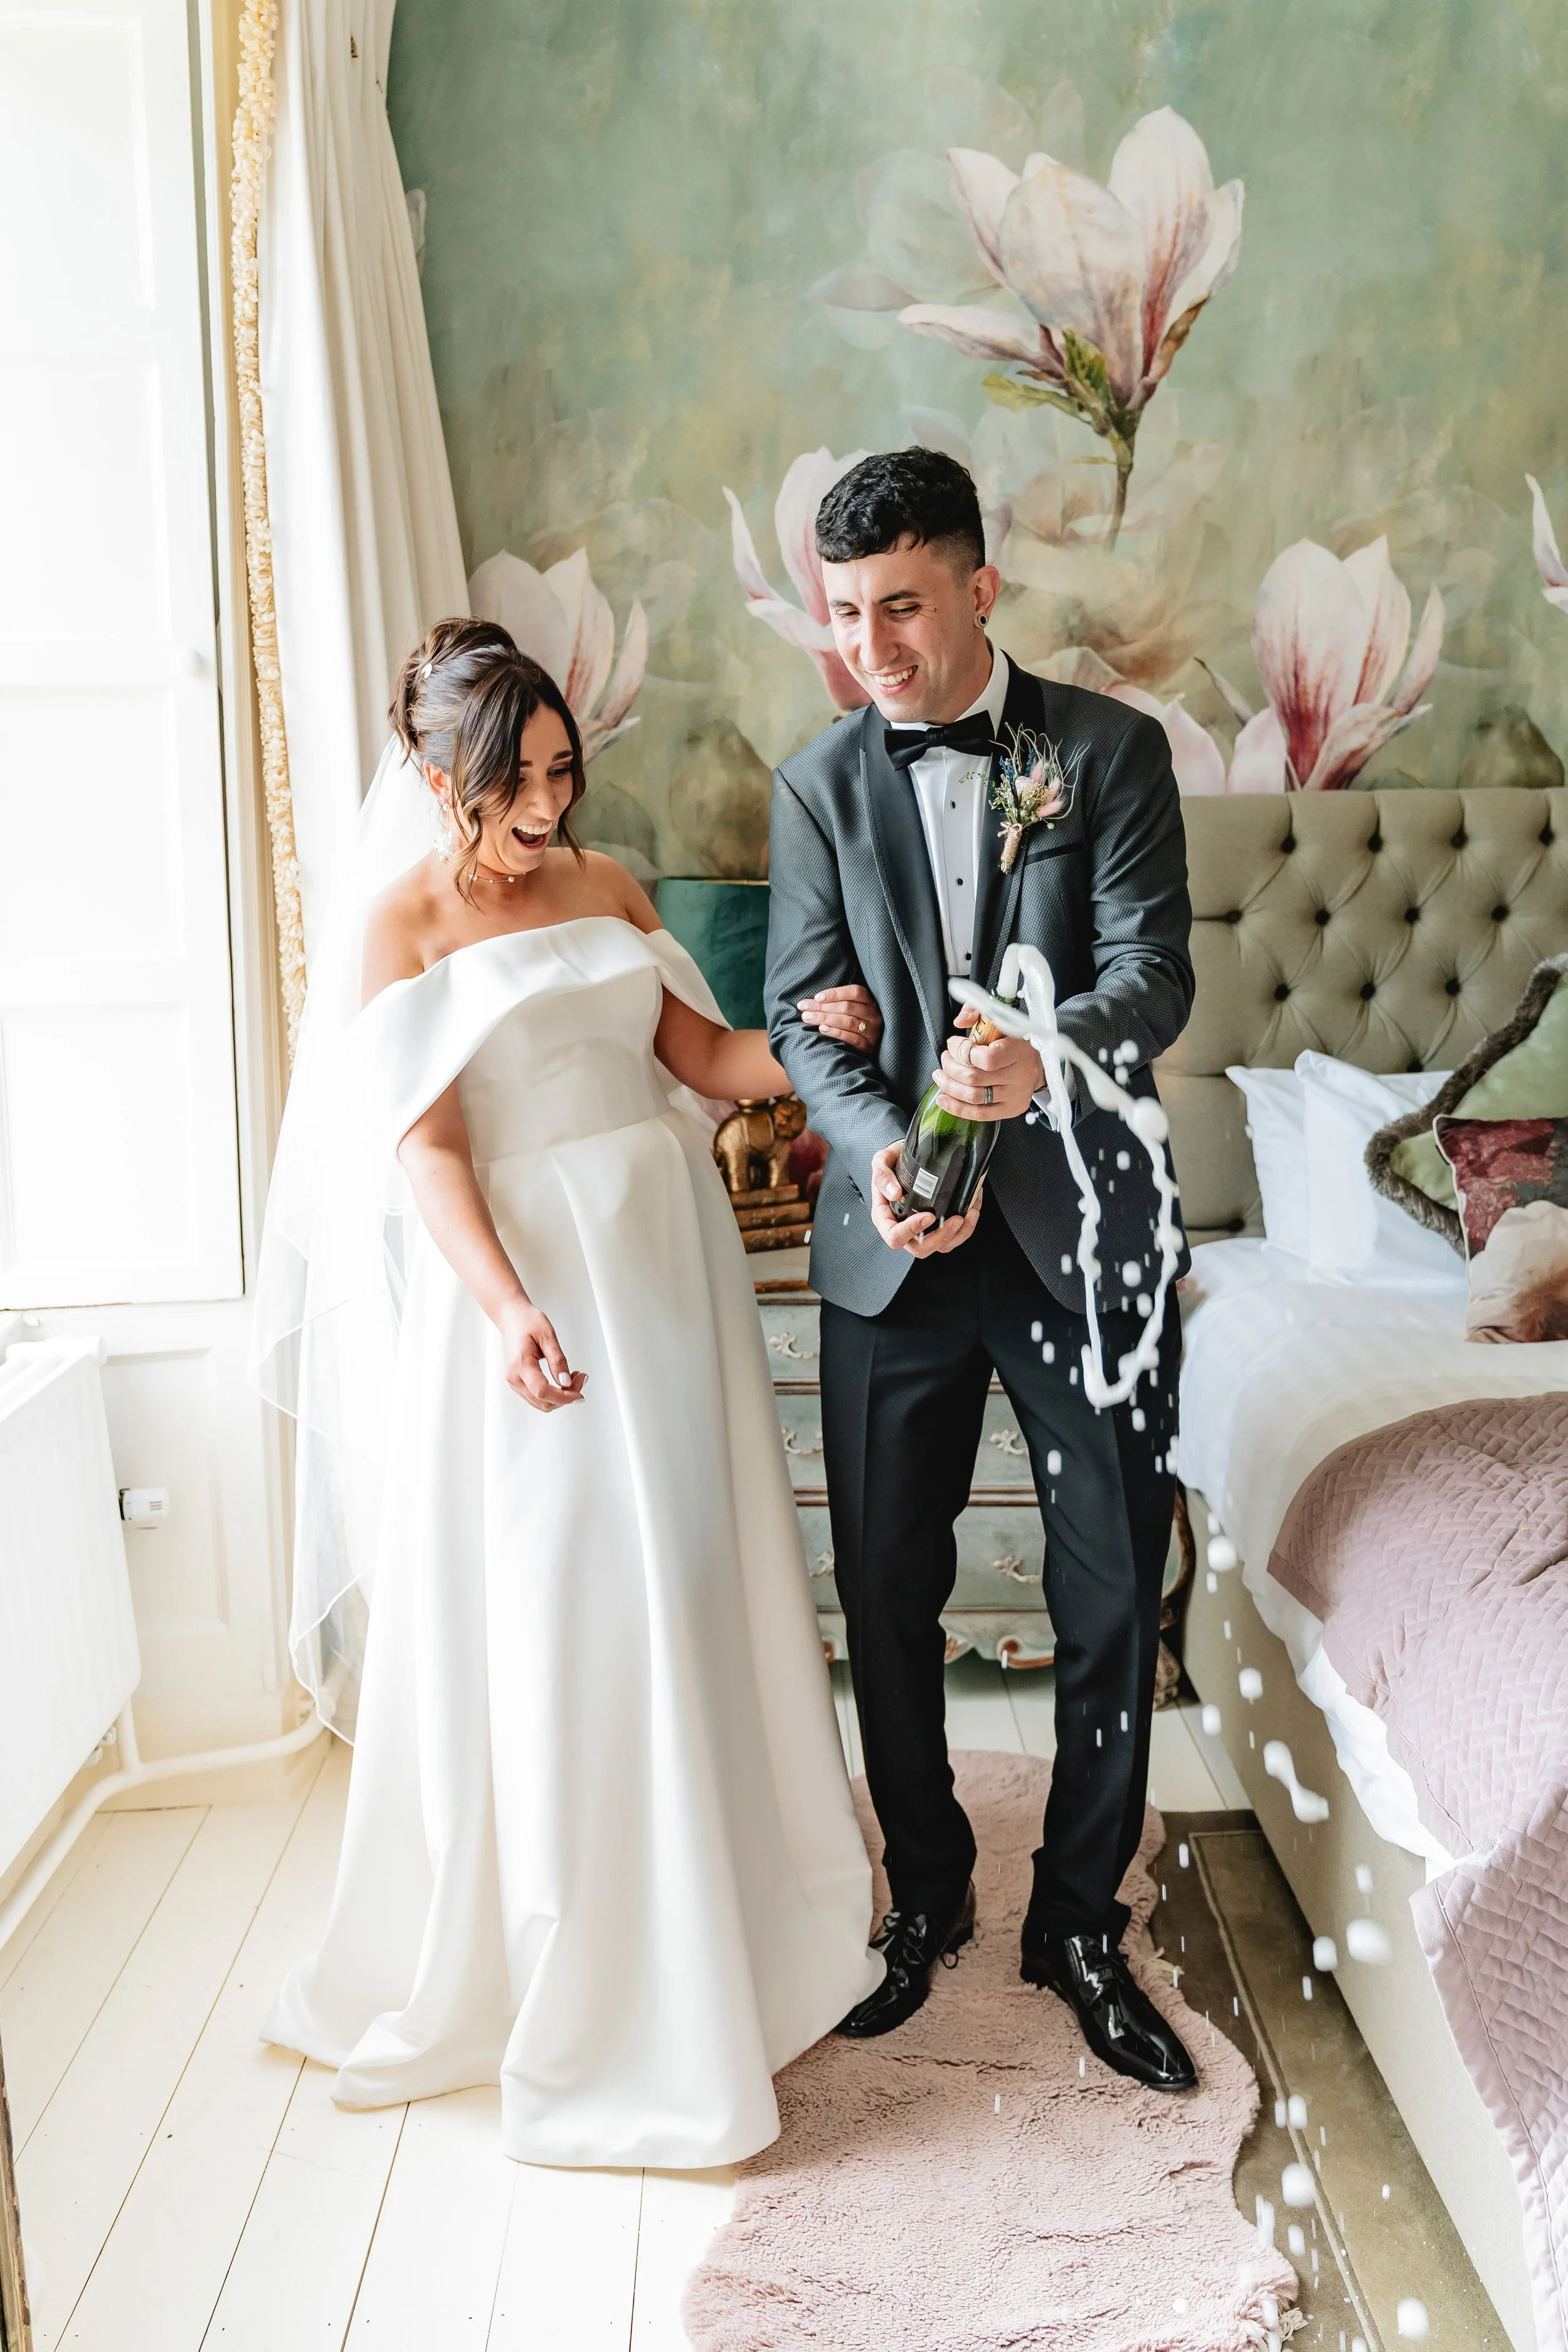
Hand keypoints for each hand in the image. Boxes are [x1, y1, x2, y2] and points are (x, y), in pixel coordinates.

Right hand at [497, 1297, 586, 1411]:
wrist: (511, 1318)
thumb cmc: (527, 1322)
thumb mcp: (548, 1335)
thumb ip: (557, 1360)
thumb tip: (566, 1382)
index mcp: (520, 1364)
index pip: (542, 1391)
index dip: (564, 1397)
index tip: (579, 1394)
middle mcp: (514, 1377)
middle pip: (543, 1402)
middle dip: (566, 1397)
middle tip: (581, 1379)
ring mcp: (514, 1382)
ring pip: (541, 1403)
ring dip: (560, 1397)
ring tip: (574, 1379)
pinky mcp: (518, 1382)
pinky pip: (537, 1397)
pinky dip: (552, 1394)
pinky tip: (562, 1381)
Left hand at [798, 983, 882, 1054]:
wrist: (868, 1049)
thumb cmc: (853, 1023)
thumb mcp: (851, 1010)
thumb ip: (835, 1003)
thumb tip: (808, 1002)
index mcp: (870, 1001)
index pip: (855, 992)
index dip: (835, 993)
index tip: (817, 997)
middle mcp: (874, 1015)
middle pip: (847, 1007)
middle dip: (823, 1007)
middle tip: (805, 1008)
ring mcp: (872, 1031)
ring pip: (848, 1022)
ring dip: (825, 1018)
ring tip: (808, 1018)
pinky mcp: (868, 1046)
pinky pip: (851, 1038)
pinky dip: (835, 1032)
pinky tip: (822, 1029)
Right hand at [868, 1141, 984, 1256]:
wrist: (907, 1157)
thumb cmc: (892, 1163)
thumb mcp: (881, 1162)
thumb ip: (882, 1176)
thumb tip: (894, 1193)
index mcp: (886, 1219)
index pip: (895, 1236)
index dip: (912, 1231)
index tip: (928, 1216)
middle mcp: (904, 1229)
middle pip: (920, 1248)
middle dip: (941, 1237)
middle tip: (956, 1219)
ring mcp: (922, 1229)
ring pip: (941, 1246)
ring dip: (959, 1235)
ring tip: (970, 1214)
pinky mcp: (937, 1225)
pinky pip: (953, 1237)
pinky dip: (967, 1227)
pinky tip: (972, 1209)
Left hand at [931, 1004, 1043, 1122]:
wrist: (1040, 1062)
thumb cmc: (1016, 1040)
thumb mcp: (1000, 1018)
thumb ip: (977, 1012)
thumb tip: (959, 1022)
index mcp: (1018, 1052)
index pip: (986, 1058)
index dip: (962, 1052)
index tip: (953, 1043)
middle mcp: (1019, 1075)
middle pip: (974, 1078)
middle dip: (950, 1068)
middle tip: (945, 1059)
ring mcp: (1015, 1095)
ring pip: (973, 1097)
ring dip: (949, 1086)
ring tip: (940, 1076)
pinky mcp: (1011, 1109)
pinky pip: (980, 1114)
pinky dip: (957, 1108)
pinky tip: (944, 1099)